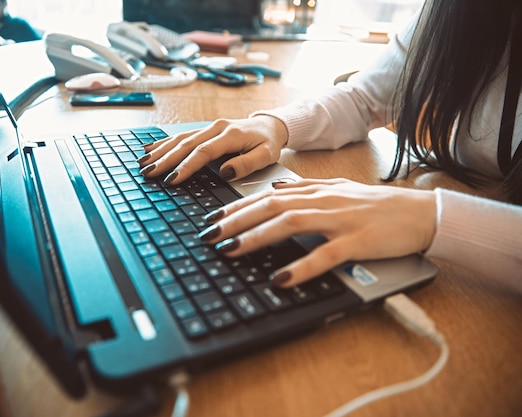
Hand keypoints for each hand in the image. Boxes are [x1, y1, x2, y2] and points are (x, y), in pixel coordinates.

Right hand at [138, 115, 287, 184]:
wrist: (271, 125)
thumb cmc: (268, 142)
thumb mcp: (266, 155)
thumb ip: (247, 164)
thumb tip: (225, 172)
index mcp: (231, 135)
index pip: (204, 152)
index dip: (187, 166)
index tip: (172, 179)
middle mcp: (216, 128)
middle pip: (185, 144)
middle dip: (165, 160)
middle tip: (148, 173)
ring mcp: (208, 127)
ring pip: (180, 139)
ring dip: (160, 151)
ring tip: (143, 163)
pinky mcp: (204, 130)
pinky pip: (181, 136)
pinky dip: (164, 142)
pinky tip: (150, 149)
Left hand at [197, 178, 436, 286]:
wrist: (422, 213)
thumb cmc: (379, 206)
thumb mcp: (339, 190)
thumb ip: (307, 187)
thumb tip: (276, 187)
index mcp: (317, 191)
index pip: (268, 196)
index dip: (237, 208)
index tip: (212, 220)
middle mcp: (324, 201)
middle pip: (271, 206)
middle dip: (236, 221)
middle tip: (209, 236)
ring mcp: (341, 220)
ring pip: (291, 223)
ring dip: (257, 237)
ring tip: (231, 251)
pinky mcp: (359, 241)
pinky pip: (325, 254)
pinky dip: (301, 266)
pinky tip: (280, 278)